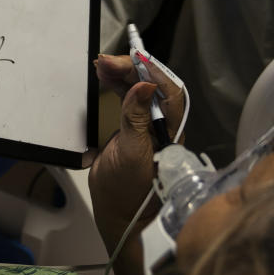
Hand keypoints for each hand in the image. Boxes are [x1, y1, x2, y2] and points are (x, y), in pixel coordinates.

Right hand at [89, 54, 184, 243]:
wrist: (118, 215)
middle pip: (153, 86)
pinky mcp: (132, 127)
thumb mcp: (131, 155)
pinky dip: (117, 84)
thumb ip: (137, 120)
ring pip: (139, 89)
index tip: (133, 59)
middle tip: (107, 61)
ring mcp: (148, 124)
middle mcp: (163, 124)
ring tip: (102, 64)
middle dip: (132, 68)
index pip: (170, 92)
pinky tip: (105, 76)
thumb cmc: (128, 193)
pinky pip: (128, 98)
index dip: (153, 72)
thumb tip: (145, 87)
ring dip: (122, 73)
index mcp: (172, 131)